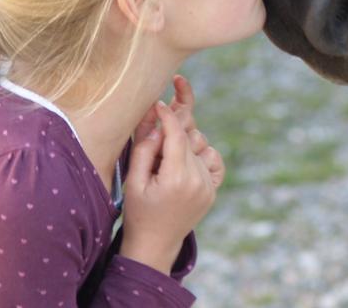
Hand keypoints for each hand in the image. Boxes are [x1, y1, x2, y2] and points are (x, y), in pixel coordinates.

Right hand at [119, 102, 220, 274]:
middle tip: (157, 142)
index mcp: (176, 177)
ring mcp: (208, 186)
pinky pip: (214, 159)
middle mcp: (197, 180)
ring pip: (203, 145)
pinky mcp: (213, 190)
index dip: (167, 115)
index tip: (159, 103)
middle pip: (190, 137)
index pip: (177, 134)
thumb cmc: (138, 213)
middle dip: (173, 131)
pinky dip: (202, 156)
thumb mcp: (133, 181)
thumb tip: (159, 126)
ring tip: (168, 160)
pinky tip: (187, 163)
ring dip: (187, 144)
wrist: (155, 244)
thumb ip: (144, 150)